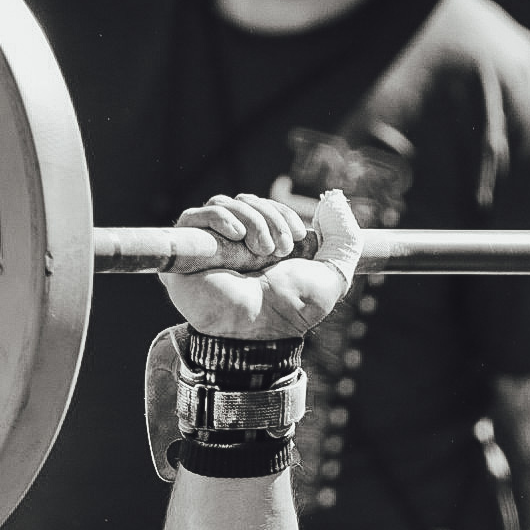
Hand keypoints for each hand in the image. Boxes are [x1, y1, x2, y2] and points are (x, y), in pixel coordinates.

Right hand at [160, 192, 360, 339]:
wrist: (261, 328)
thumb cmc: (293, 309)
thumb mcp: (331, 275)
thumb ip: (344, 240)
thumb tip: (334, 201)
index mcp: (261, 246)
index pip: (264, 206)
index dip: (282, 213)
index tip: (298, 238)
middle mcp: (232, 245)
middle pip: (245, 201)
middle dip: (269, 217)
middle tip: (278, 249)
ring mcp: (207, 248)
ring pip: (222, 204)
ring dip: (251, 220)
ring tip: (261, 250)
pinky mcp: (184, 254)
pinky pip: (193, 216)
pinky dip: (221, 218)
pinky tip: (237, 236)